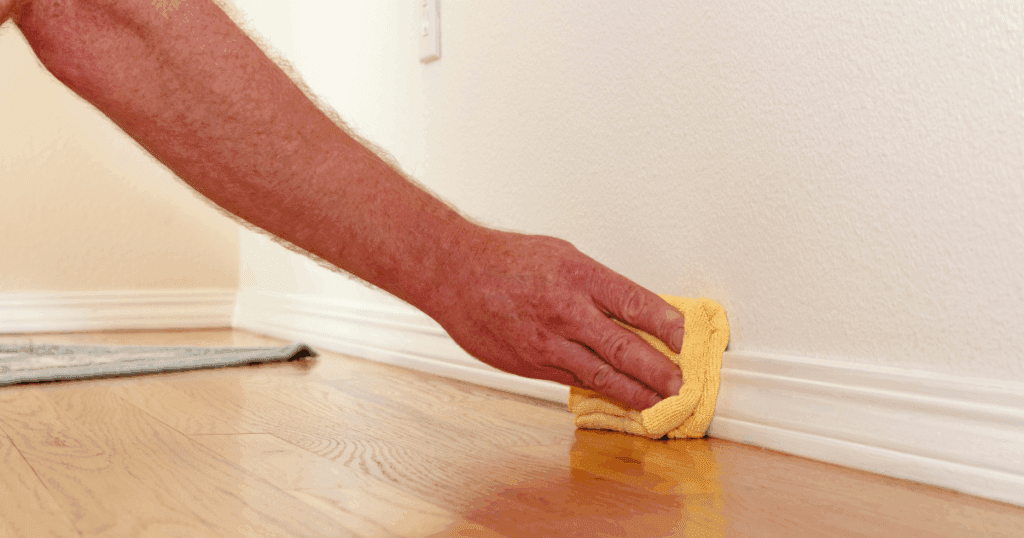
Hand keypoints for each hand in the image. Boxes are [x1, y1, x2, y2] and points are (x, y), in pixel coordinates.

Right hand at [429, 229, 684, 409]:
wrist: (455, 274)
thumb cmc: (507, 260)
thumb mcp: (562, 256)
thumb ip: (597, 285)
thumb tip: (631, 310)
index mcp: (579, 276)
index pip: (635, 303)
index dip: (666, 324)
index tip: (685, 338)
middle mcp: (567, 310)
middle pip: (625, 347)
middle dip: (659, 370)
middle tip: (681, 384)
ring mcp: (548, 341)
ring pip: (601, 374)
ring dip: (635, 391)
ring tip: (658, 402)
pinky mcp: (532, 364)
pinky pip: (573, 380)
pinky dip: (599, 391)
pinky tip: (617, 399)